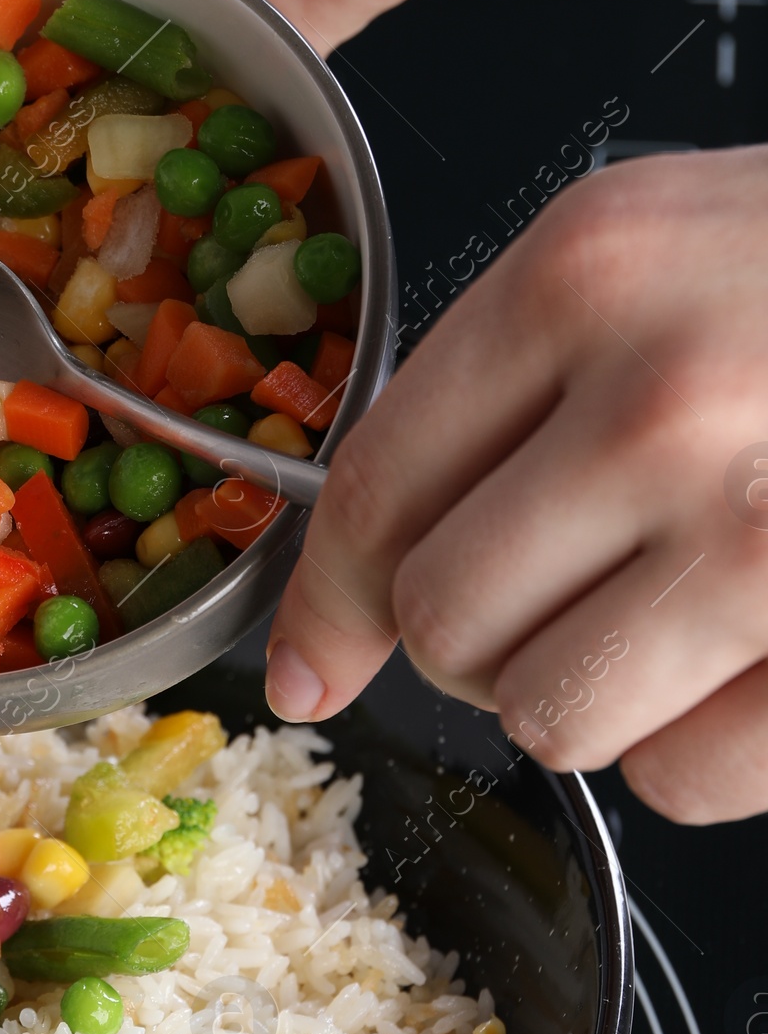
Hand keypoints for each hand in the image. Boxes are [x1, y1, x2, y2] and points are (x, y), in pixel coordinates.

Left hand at [264, 149, 767, 821]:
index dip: (329, 602)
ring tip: (690, 615)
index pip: (379, 486)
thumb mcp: (670, 251)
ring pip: (549, 722)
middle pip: (447, 624)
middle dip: (487, 641)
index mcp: (591, 273)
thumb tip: (353, 589)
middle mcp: (662, 399)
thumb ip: (507, 389)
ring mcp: (762, 535)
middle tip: (583, 591)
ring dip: (600, 697)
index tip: (311, 667)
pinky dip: (709, 747)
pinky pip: (679, 782)